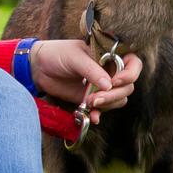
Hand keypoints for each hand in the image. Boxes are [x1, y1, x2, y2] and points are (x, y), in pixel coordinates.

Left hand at [28, 39, 143, 123]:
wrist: (38, 69)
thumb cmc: (57, 54)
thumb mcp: (75, 57)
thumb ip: (92, 70)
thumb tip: (108, 85)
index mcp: (110, 55)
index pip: (133, 64)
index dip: (130, 74)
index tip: (114, 81)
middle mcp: (110, 71)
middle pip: (127, 86)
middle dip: (114, 94)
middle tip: (96, 98)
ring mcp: (102, 86)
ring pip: (119, 99)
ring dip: (107, 104)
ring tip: (89, 103)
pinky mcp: (92, 98)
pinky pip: (104, 109)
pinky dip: (99, 114)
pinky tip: (92, 117)